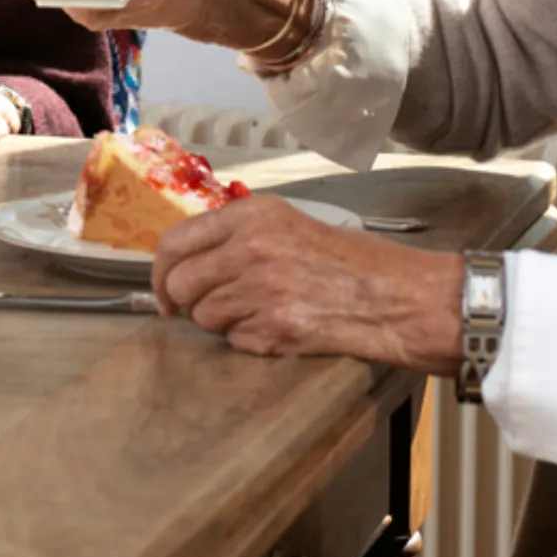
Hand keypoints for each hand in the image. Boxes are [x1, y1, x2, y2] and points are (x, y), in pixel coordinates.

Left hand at [151, 197, 465, 371]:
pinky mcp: (274, 325)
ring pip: (204, 317)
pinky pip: (234, 340)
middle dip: (186, 304)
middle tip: (204, 310)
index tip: (165, 290)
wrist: (395, 295)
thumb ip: (238, 236)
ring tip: (261, 313)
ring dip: (223, 323)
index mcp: (252, 215)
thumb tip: (189, 261)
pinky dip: (251, 340)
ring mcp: (260, 288)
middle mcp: (251, 247)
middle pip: (181, 284)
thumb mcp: (289, 225)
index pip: (175, 241)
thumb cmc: (349, 262)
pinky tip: (281, 327)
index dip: (161, 272)